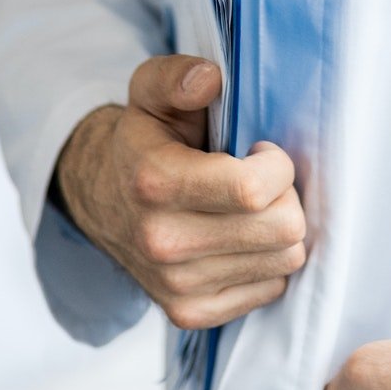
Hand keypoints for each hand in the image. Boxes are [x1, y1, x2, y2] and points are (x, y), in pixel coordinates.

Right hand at [55, 54, 306, 329]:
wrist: (104, 199)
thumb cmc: (145, 139)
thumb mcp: (151, 90)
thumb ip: (177, 76)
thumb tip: (209, 80)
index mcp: (156, 182)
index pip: (253, 190)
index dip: (277, 165)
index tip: (260, 150)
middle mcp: (163, 242)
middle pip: (282, 229)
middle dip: (286, 195)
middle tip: (261, 179)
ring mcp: (177, 286)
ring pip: (284, 260)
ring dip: (280, 227)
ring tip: (251, 207)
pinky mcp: (190, 313)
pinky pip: (271, 289)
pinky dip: (267, 260)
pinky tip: (243, 236)